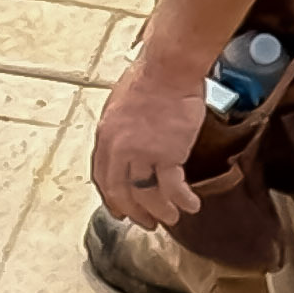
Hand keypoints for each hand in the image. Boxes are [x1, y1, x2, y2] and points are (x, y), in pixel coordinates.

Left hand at [91, 50, 207, 228]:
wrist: (168, 70)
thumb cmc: (149, 79)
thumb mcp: (120, 105)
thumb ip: (120, 130)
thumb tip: (125, 145)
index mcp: (105, 136)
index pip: (102, 176)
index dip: (111, 197)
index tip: (119, 209)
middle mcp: (118, 148)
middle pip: (121, 191)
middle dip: (134, 211)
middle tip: (146, 222)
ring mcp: (141, 153)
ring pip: (146, 195)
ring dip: (160, 211)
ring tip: (171, 218)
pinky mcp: (167, 154)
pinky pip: (172, 187)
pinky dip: (182, 200)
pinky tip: (191, 206)